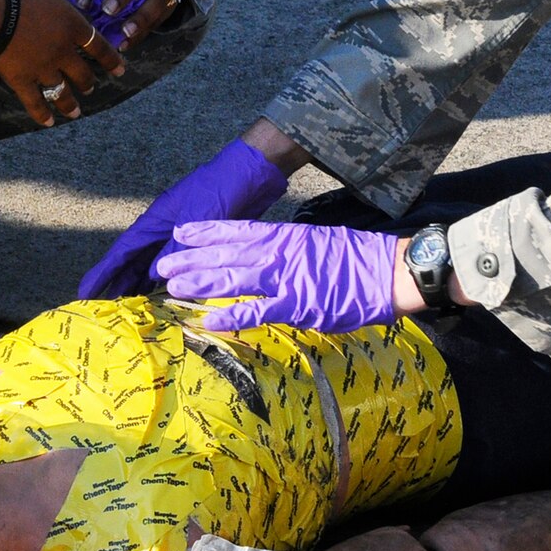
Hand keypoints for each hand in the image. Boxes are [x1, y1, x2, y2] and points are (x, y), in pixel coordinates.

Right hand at [0, 0, 124, 126]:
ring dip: (70, 103)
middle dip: (88, 83)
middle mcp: (62, 51)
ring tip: (75, 112)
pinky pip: (34, 101)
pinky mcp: (21, 79)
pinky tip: (48, 123)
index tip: (121, 70)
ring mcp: (43, 68)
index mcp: (72, 26)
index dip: (111, 60)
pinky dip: (41, 113)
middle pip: (82, 73)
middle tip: (91, 88)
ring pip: (61, 91)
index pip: (99, 47)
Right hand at [76, 138, 291, 298]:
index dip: (103, 273)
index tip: (85, 291)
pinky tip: (167, 298)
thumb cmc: (223, 187)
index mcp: (157, 219)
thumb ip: (178, 248)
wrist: (254, 172)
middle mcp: (165, 229)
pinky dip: (170, 282)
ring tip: (128, 309)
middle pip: (134, 262)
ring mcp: (182, 236)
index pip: (122, 251)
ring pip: (154, 266)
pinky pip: (178, 267)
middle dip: (117, 284)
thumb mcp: (199, 219)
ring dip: (141, 286)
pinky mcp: (201, 243)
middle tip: (103, 309)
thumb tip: (155, 277)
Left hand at [156, 221, 400, 332]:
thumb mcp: (316, 243)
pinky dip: (232, 316)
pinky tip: (208, 321)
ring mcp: (286, 278)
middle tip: (162, 265)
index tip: (181, 232)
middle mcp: (279, 252)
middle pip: (226, 253)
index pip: (236, 230)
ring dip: (202, 282)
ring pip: (234, 278)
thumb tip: (264, 257)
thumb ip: (287, 251)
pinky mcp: (297, 305)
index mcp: (284, 236)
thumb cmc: (355, 260)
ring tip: (173, 286)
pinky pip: (257, 311)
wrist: (387, 272)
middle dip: (192, 259)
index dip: (206, 231)